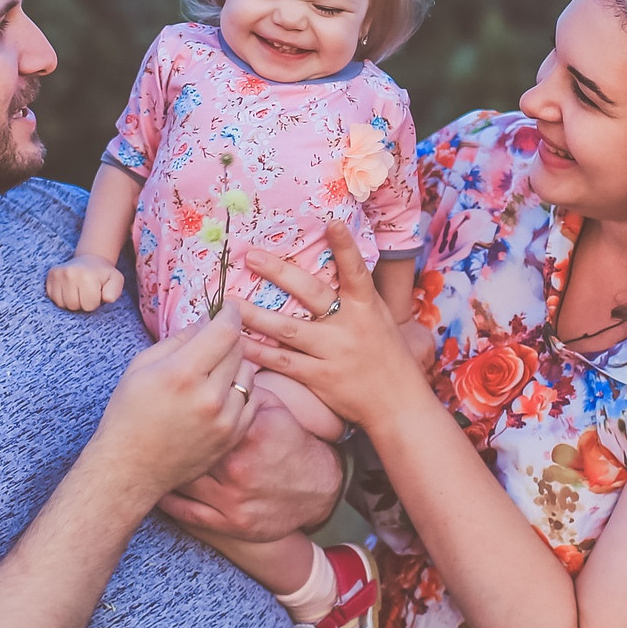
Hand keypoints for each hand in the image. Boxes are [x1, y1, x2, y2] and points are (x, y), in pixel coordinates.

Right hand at [45, 254, 125, 311]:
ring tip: (78, 291)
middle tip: (87, 292)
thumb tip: (108, 298)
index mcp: (87, 276)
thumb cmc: (103, 274)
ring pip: (62, 305)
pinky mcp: (50, 277)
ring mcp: (58, 274)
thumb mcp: (116, 280)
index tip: (96, 293)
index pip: (89, 306)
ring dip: (72, 302)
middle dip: (82, 303)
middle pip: (74, 306)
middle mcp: (69, 273)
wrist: (90, 260)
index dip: (95, 303)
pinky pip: (53, 299)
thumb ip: (115, 290)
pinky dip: (62, 298)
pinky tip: (69, 290)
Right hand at [88, 317, 257, 498]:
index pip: (224, 330)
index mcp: (182, 374)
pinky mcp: (233, 436)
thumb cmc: (129, 413)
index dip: (229, 312)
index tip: (227, 307)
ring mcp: (225, 420)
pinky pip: (252, 400)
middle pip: (238, 348)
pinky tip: (220, 393)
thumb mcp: (142, 366)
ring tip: (212, 371)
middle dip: (227, 338)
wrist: (131, 468)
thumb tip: (208, 320)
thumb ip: (179, 339)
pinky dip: (240, 390)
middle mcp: (209, 397)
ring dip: (234, 365)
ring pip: (248, 373)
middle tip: (213, 339)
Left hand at [158, 399, 348, 541]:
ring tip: (145, 451)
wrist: (317, 489)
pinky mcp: (229, 523)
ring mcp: (232, 499)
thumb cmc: (291, 442)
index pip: (202, 411)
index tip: (165, 392)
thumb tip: (211, 360)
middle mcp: (237, 467)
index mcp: (247, 433)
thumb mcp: (273, 408)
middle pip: (186, 445)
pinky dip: (166, 499)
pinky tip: (154, 485)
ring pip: (181, 480)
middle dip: (167, 433)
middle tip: (147, 422)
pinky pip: (186, 512)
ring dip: (162, 466)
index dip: (180, 400)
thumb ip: (241, 387)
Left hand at [233, 223, 433, 430]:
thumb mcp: (381, 320)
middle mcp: (350, 327)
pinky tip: (235, 343)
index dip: (346, 247)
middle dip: (280, 273)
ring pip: (287, 330)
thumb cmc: (388, 357)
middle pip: (311, 294)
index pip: (356, 272)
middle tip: (250, 255)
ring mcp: (333, 353)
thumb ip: (358, 296)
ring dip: (255, 316)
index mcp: (368, 308)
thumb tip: (342, 260)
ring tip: (228, 303)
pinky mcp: (319, 377)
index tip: (332, 223)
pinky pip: (282, 362)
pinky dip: (258, 352)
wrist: (398, 405)